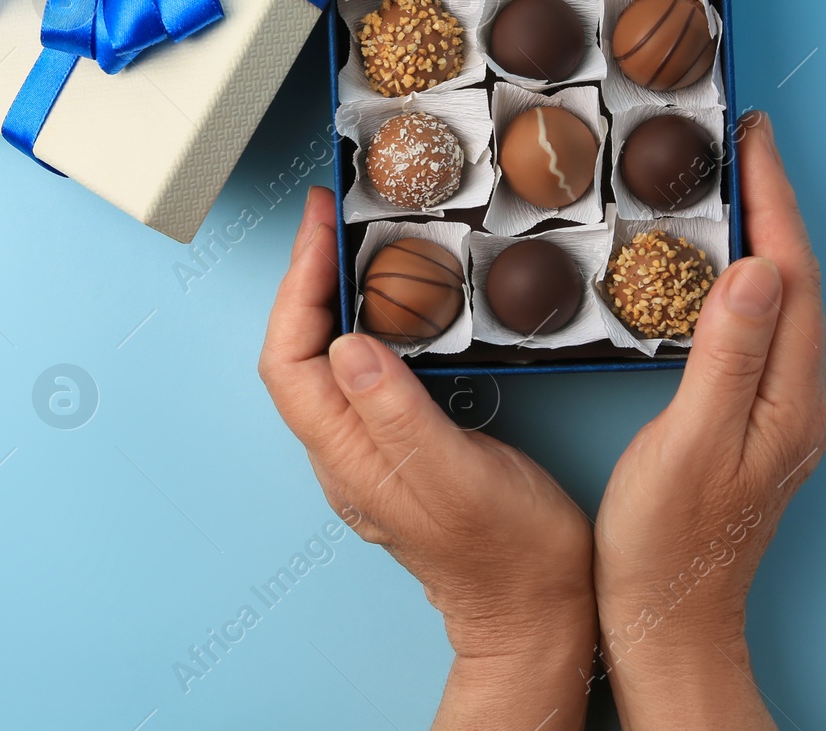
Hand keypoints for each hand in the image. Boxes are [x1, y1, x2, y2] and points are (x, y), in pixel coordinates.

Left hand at [259, 187, 594, 729]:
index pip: (289, 359)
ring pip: (327, 357)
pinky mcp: (400, 444)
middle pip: (298, 349)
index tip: (321, 228)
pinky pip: (363, 370)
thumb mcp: (455, 478)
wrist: (537, 611)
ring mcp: (369, 449)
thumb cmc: (506, 554)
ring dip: (334, 293)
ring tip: (354, 238)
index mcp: (348, 456)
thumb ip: (396, 414)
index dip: (296, 287)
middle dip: (307, 274)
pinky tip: (396, 299)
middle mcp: (345, 451)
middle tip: (332, 213)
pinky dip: (369, 320)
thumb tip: (345, 345)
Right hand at [593, 111, 825, 729]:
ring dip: (754, 237)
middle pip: (792, 278)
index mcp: (788, 395)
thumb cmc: (666, 540)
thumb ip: (727, 354)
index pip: (791, 272)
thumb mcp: (690, 441)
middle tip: (732, 144)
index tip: (749, 137)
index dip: (771, 198)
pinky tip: (703, 271)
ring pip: (774, 300)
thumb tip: (757, 267)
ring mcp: (775, 411)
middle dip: (768, 203)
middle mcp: (794, 396)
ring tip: (719, 188)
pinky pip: (752, 328)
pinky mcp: (748, 421)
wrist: (666, 616)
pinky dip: (734, 279)